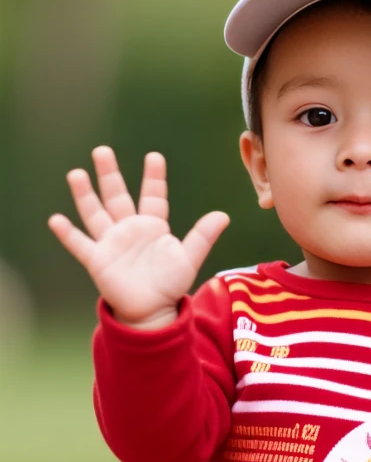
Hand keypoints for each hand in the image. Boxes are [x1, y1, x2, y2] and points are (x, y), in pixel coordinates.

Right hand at [48, 146, 229, 327]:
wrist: (153, 311)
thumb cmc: (170, 284)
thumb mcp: (189, 258)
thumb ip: (203, 236)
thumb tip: (223, 215)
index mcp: (153, 226)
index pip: (152, 196)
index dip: (154, 177)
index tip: (154, 156)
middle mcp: (129, 229)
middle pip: (117, 196)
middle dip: (110, 174)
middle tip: (102, 150)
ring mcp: (111, 242)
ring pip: (95, 213)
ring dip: (85, 195)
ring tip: (76, 174)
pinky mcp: (98, 260)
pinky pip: (80, 244)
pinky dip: (68, 233)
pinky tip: (55, 219)